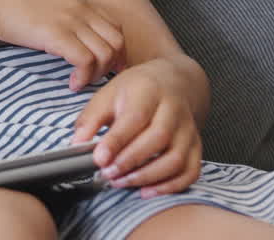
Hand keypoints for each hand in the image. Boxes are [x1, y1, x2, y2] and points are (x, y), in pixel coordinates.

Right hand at [0, 0, 125, 89]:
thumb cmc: (12, 5)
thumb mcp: (48, 4)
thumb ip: (66, 15)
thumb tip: (74, 36)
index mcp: (80, 0)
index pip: (116, 27)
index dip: (117, 50)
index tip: (107, 67)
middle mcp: (81, 9)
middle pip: (118, 41)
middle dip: (113, 65)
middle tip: (97, 79)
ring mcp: (71, 21)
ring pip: (106, 53)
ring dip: (97, 74)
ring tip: (80, 82)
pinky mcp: (57, 35)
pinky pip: (86, 61)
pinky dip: (83, 77)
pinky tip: (72, 83)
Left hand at [71, 63, 202, 197]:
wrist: (172, 81)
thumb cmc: (137, 90)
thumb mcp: (108, 94)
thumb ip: (91, 118)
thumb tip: (77, 144)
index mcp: (149, 91)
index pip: (135, 118)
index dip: (117, 141)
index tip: (99, 159)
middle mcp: (173, 109)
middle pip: (158, 138)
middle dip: (130, 161)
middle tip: (107, 173)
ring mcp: (188, 129)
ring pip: (176, 158)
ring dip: (148, 176)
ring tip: (122, 182)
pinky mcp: (196, 145)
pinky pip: (191, 171)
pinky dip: (171, 186)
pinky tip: (147, 191)